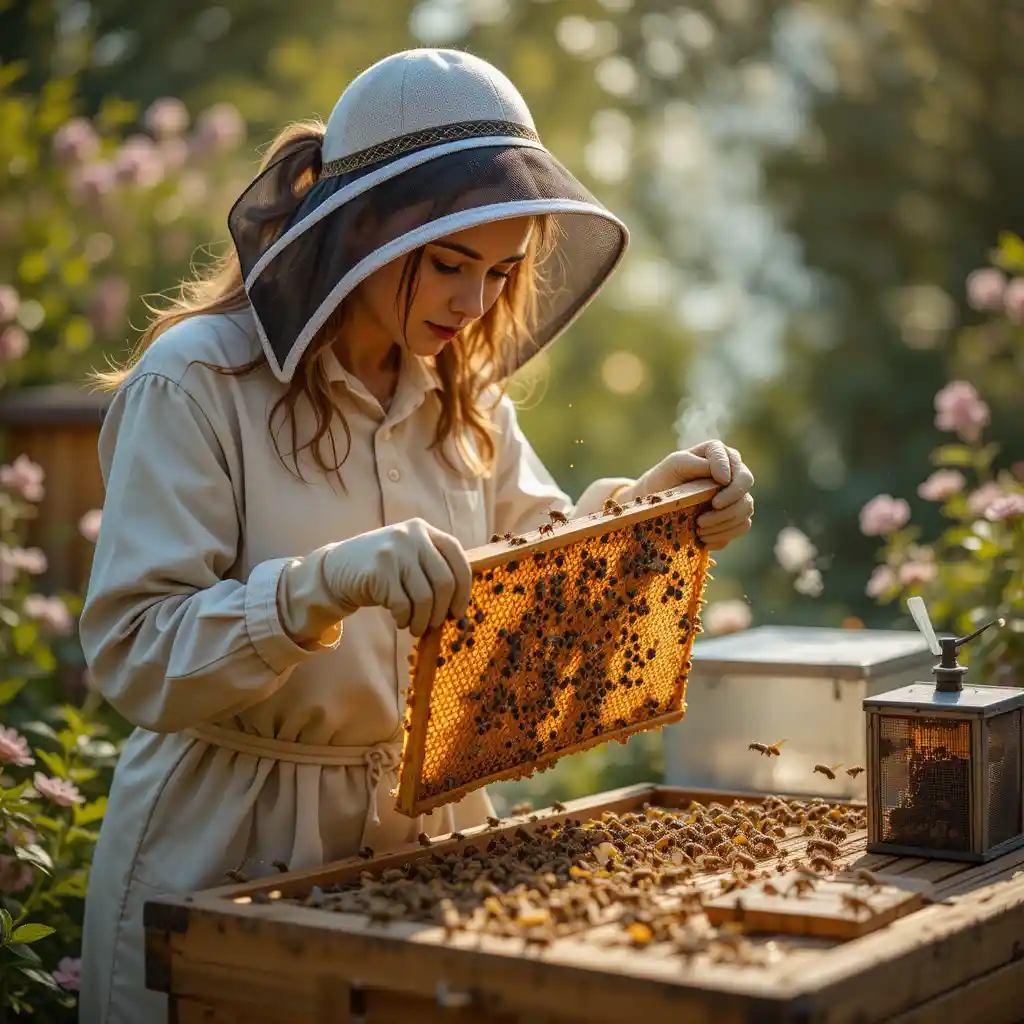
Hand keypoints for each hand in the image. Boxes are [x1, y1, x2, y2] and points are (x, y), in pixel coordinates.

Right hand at [322, 519, 472, 635]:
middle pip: (444, 582)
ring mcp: (394, 552)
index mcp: (424, 529)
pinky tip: (400, 620)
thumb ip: (433, 568)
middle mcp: (411, 536)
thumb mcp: (409, 555)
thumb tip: (460, 605)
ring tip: (416, 627)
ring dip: (423, 620)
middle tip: (435, 624)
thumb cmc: (382, 569)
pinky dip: (405, 619)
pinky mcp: (378, 571)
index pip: (458, 557)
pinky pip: (403, 605)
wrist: (336, 569)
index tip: (459, 610)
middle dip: (442, 611)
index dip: (464, 588)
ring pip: (425, 598)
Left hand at [625, 439, 753, 550]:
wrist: (658, 506)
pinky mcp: (736, 516)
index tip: (720, 482)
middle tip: (704, 516)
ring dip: (722, 522)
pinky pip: (742, 526)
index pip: (731, 458)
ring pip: (746, 507)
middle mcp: (732, 472)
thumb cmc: (665, 480)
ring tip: (698, 528)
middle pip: (746, 482)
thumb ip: (694, 462)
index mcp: (718, 454)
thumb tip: (723, 476)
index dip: (727, 470)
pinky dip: (723, 535)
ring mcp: (737, 495)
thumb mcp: (673, 465)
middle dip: (728, 501)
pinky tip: (704, 538)